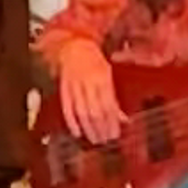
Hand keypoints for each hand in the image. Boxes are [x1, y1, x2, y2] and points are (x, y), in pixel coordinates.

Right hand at [53, 37, 123, 152]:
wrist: (74, 47)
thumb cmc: (95, 63)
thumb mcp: (108, 76)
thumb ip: (114, 99)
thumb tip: (123, 119)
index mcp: (103, 79)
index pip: (108, 106)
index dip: (111, 122)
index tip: (115, 134)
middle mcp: (88, 83)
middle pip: (95, 111)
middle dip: (101, 128)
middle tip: (105, 140)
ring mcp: (74, 86)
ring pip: (82, 112)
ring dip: (89, 128)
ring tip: (94, 139)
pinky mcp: (63, 89)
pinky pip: (67, 108)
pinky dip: (72, 122)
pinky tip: (77, 132)